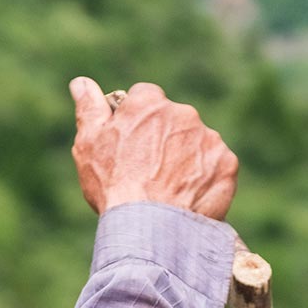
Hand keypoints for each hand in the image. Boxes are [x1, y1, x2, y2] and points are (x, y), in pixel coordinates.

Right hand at [69, 78, 237, 219]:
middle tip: (150, 170)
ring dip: (187, 158)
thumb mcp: (90, 144)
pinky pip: (217, 166)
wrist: (148, 225)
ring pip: (197, 142)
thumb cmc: (113, 184)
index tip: (133, 143)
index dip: (139, 120)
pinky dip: (207, 179)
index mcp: (149, 103)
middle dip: (165, 138)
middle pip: (175, 119)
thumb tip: (81, 82)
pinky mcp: (227, 163)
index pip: (146, 97)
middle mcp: (183, 113)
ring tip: (170, 188)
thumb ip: (89, 108)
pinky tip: (189, 196)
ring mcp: (209, 138)